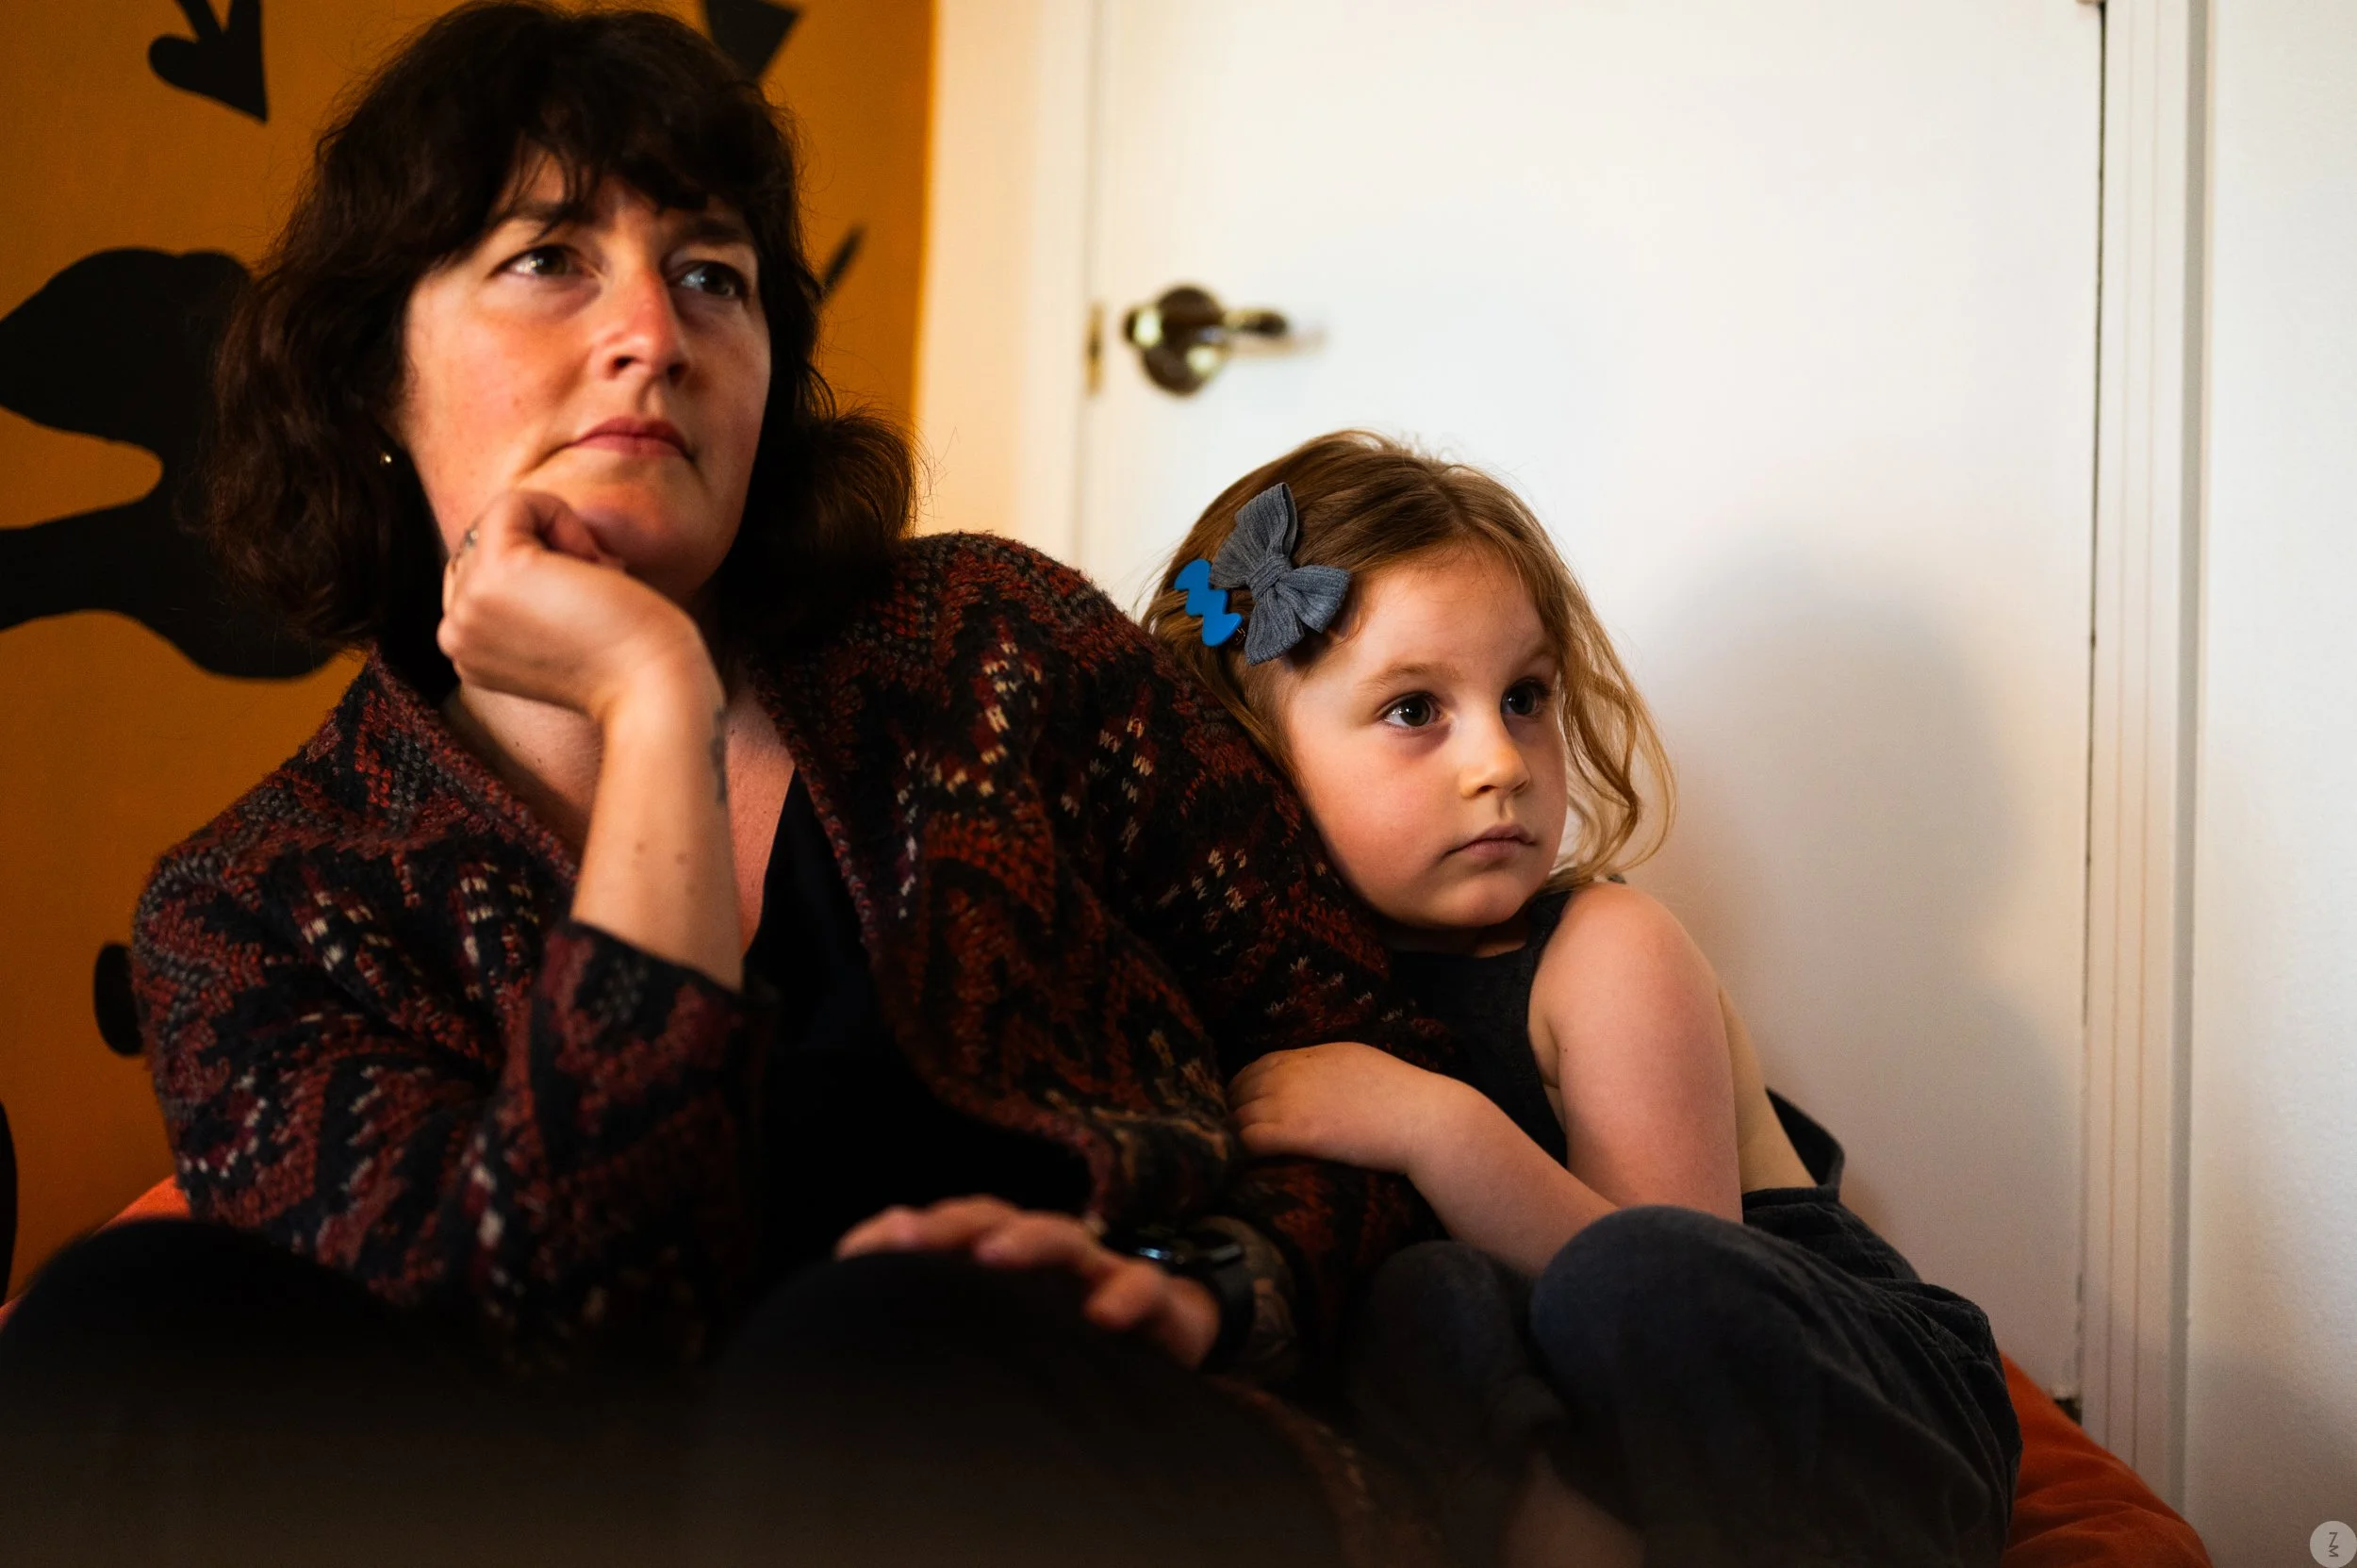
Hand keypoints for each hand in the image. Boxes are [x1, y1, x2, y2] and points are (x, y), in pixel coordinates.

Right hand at [437, 489, 713, 722]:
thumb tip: (522, 531)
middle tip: (595, 594)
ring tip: (595, 580)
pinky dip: (559, 513)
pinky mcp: (495, 572)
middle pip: (484, 545)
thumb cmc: (626, 658)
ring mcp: (467, 605)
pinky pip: (513, 504)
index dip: (536, 571)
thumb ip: (518, 598)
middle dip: (544, 551)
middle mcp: (453, 633)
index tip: (583, 608)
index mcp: (464, 652)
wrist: (653, 689)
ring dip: (557, 536)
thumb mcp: (553, 630)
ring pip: (498, 522)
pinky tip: (592, 563)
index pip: (478, 573)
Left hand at [835, 1196, 1220, 1368]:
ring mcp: (1098, 1271)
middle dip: (952, 1224)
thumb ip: (945, 1313)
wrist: (1167, 1337)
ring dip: (1026, 1241)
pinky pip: (1143, 1285)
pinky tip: (1101, 1318)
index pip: (947, 1228)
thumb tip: (865, 1299)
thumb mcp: (1004, 1326)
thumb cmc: (1067, 1332)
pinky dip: (1125, 1295)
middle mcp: (1044, 1255)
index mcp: (1003, 1258)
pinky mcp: (1152, 1299)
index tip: (852, 1254)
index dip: (903, 1233)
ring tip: (993, 1256)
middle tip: (911, 1238)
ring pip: (1063, 1237)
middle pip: (996, 1219)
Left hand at [1228, 1041, 1469, 1174]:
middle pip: (1241, 1089)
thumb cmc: (1406, 1099)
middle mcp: (1294, 1072)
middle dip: (1232, 1112)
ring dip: (1230, 1135)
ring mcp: (1292, 1101)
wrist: (1426, 1119)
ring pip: (1238, 1115)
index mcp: (1312, 1055)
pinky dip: (1237, 1152)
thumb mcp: (1363, 1065)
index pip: (1258, 1067)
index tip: (1241, 1109)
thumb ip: (1331, 1070)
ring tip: (1229, 1157)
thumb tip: (1318, 1085)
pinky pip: (1247, 1140)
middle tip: (1230, 1138)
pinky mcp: (1295, 1132)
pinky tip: (1238, 1166)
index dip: (1244, 1089)